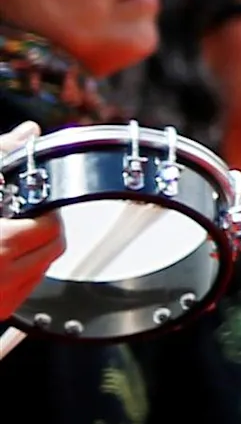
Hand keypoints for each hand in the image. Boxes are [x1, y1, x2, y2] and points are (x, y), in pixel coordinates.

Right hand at [0, 123, 58, 321]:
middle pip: (53, 248)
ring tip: (8, 233)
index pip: (51, 227)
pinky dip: (20, 272)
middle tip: (24, 214)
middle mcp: (2, 276)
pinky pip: (24, 290)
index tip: (33, 200)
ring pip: (41, 269)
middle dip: (44, 228)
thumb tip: (27, 133)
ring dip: (34, 249)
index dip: (45, 209)